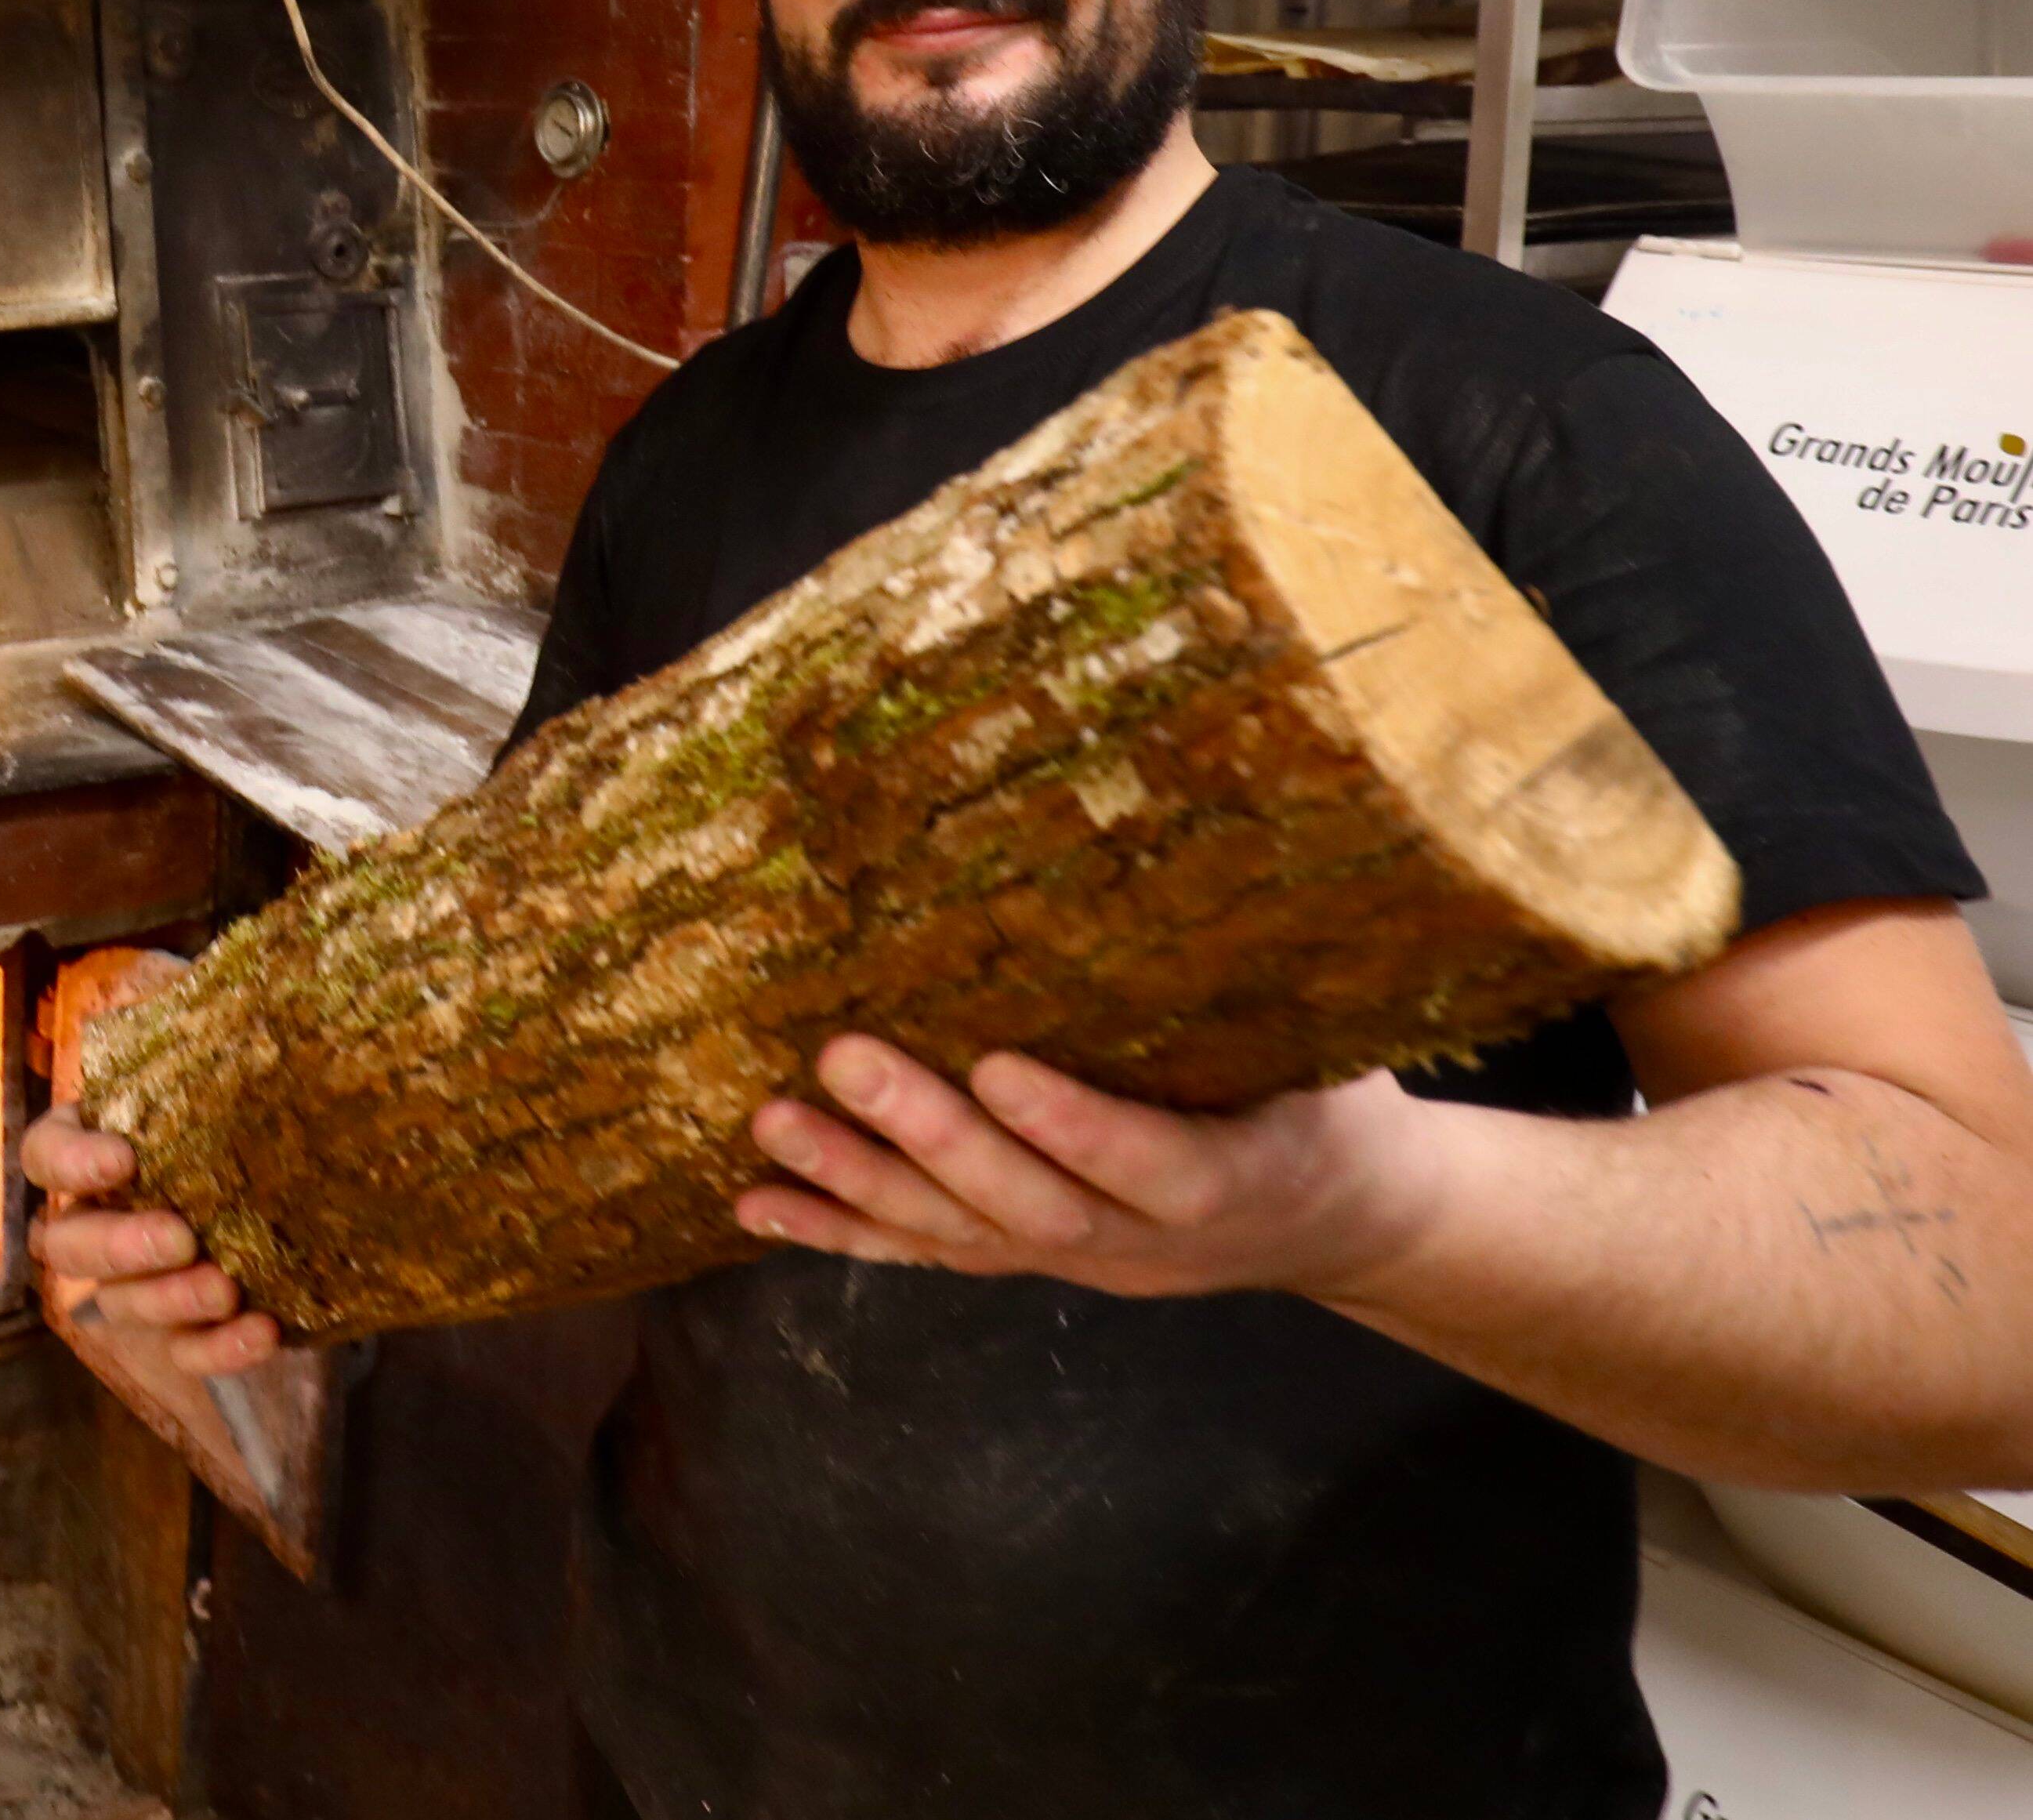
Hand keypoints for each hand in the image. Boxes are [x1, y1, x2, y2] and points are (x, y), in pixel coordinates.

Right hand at [22, 944, 278, 1376]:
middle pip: (69, 1246)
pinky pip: (184, 1354)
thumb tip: (256, 982)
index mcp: (94, 1148)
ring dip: (169, 1300)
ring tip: (226, 1285)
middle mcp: (98, 1220)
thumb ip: (219, 1033)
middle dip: (119, 1244)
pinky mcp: (188, 1333)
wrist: (313, 1187)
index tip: (126, 1156)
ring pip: (122, 1307)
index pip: (47, 1154)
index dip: (74, 1160)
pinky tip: (263, 1330)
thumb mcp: (230, 1066)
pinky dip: (218, 1351)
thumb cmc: (248, 1111)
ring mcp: (137, 1284)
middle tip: (182, 1235)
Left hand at [735, 1036, 1445, 1302]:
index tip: (997, 1064)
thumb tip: (1221, 845)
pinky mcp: (1030, 1261)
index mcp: (1245, 1175)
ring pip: (962, 1235)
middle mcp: (1152, 1240)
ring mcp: (1085, 1260)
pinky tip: (757, 1204)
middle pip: (1032, 1206)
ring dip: (861, 1182)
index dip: (1077, 1127)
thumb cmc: (1333, 1104)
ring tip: (775, 1124)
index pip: (1155, 1165)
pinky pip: (927, 1252)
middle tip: (845, 1058)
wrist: (1349, 1221)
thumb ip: (1272, 980)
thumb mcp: (1334, 1046)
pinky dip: (840, 1230)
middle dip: (933, 1138)